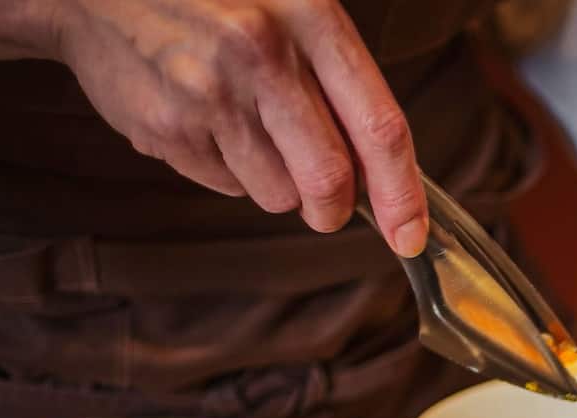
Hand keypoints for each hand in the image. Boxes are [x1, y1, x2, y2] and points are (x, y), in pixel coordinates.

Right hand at [49, 0, 426, 254]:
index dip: (402, 193)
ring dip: (275, 183)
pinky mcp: (166, 127)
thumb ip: (340, 80)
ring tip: (244, 127)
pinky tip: (203, 121)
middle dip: (333, 208)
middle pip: (330, 179)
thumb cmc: (213, 0)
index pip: (379, 125)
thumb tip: (385, 176)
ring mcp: (209, 92)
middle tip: (326, 205)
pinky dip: (227, 169)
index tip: (410, 235)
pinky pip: (226, 186)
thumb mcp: (289, 8)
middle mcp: (262, 52)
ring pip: (278, 194)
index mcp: (310, 17)